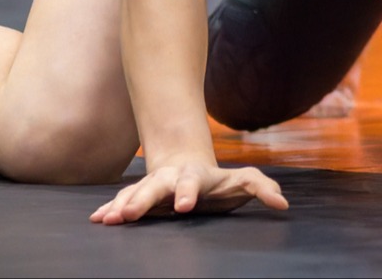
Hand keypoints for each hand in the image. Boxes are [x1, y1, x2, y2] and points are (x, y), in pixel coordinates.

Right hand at [90, 161, 287, 223]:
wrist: (187, 161)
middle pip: (156, 186)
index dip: (188, 192)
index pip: (193, 182)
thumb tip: (283, 204)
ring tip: (109, 219)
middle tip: (129, 215)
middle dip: (143, 199)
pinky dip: (110, 208)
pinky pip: (122, 199)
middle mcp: (170, 177)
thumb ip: (262, 188)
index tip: (184, 206)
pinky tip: (98, 219)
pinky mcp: (139, 195)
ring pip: (135, 192)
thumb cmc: (218, 180)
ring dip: (122, 205)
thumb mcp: (242, 181)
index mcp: (196, 176)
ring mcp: (153, 185)